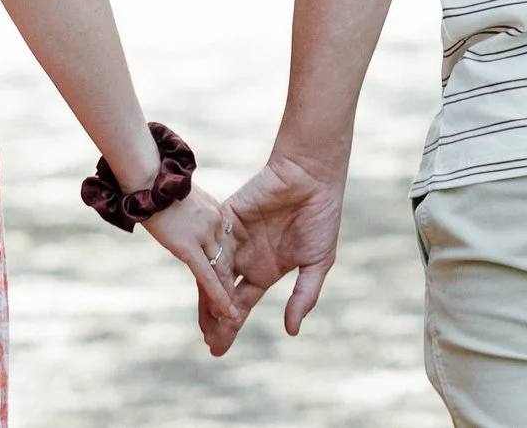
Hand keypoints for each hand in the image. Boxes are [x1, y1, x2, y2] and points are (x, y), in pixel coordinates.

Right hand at [140, 182, 240, 355]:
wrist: (147, 176)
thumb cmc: (154, 183)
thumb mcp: (178, 198)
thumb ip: (186, 213)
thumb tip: (178, 220)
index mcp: (214, 212)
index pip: (225, 247)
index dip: (227, 268)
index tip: (231, 284)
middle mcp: (215, 224)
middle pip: (226, 263)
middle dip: (229, 289)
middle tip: (234, 315)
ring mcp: (204, 235)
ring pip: (220, 273)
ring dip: (224, 300)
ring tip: (230, 324)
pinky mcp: (190, 246)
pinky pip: (208, 276)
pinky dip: (219, 296)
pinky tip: (228, 315)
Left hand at [214, 153, 347, 350]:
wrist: (312, 177)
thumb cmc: (320, 217)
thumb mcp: (317, 263)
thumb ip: (304, 296)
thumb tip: (291, 330)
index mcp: (265, 270)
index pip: (241, 303)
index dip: (230, 325)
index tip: (218, 348)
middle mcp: (245, 257)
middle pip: (222, 293)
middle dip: (214, 318)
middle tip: (208, 342)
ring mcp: (234, 238)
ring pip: (213, 273)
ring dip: (208, 297)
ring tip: (205, 323)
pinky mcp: (227, 218)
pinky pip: (214, 246)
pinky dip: (209, 266)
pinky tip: (206, 286)